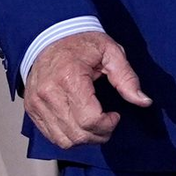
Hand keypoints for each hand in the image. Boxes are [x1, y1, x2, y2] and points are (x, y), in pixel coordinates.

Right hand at [24, 31, 151, 148]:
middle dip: (99, 134)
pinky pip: (52, 136)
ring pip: (65, 140)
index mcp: (69, 77)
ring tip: (93, 122)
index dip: (108, 125)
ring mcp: (37, 102)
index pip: (90, 120)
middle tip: (107, 122)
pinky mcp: (31, 108)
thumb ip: (127, 77)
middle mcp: (49, 92)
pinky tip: (78, 122)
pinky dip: (68, 136)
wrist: (49, 34)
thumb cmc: (81, 42)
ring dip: (84, 138)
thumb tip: (144, 101)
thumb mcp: (110, 51)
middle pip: (78, 135)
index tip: (115, 115)